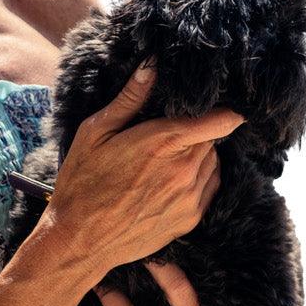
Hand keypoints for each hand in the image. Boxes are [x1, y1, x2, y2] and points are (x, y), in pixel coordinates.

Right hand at [45, 60, 243, 274]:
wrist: (80, 238)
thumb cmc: (82, 182)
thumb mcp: (95, 133)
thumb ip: (129, 100)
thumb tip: (152, 66)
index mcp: (163, 142)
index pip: (222, 120)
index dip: (225, 109)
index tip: (213, 103)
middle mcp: (184, 168)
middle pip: (213, 138)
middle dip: (197, 131)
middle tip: (167, 133)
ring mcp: (191, 196)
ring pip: (212, 161)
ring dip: (197, 154)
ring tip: (163, 159)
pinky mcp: (191, 218)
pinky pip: (209, 187)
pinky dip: (196, 178)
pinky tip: (167, 180)